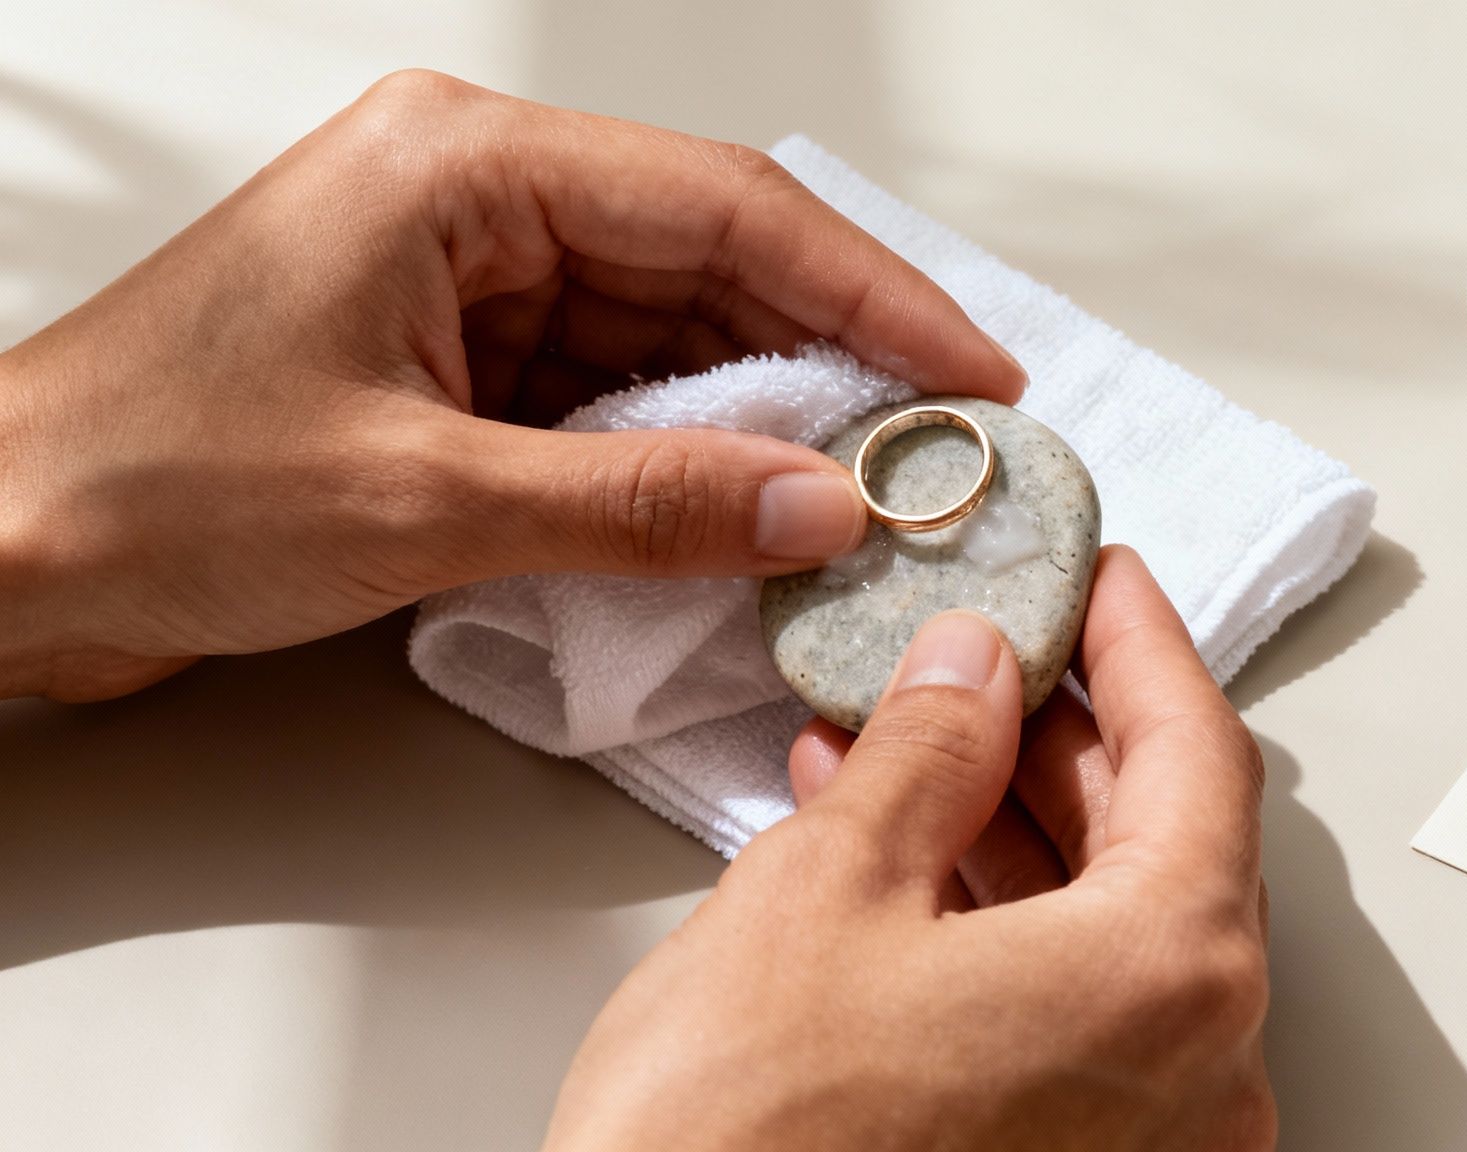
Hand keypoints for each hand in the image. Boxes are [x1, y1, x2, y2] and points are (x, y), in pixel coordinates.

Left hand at [0, 70, 1023, 700]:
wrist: (2, 552)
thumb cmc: (146, 483)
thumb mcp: (423, 500)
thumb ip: (644, 505)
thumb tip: (819, 506)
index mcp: (463, 165)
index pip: (725, 210)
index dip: (871, 293)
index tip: (970, 372)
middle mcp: (478, 200)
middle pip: (716, 263)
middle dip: (837, 360)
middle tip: (946, 449)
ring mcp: (471, 281)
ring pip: (678, 335)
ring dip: (773, 417)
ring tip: (874, 492)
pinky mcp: (462, 363)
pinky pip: (620, 397)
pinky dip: (695, 456)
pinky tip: (759, 510)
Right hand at [544, 546, 1275, 1150]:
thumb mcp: (827, 890)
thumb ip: (929, 750)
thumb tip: (970, 670)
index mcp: (1169, 979)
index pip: (1198, 754)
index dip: (1138, 644)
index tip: (1096, 579)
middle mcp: (1198, 1075)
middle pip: (1161, 843)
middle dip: (1056, 734)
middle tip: (988, 651)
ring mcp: (1147, 1144)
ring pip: (1105, 928)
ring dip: (1009, 824)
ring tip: (906, 742)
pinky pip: (1066, 1013)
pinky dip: (994, 924)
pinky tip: (896, 857)